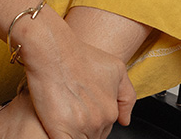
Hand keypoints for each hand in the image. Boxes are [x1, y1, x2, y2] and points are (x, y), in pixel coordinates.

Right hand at [18, 16, 136, 138]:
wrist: (53, 49)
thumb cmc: (79, 54)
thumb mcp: (115, 68)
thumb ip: (127, 96)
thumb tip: (125, 120)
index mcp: (111, 110)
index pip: (105, 129)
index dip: (93, 120)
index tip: (83, 109)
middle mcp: (99, 121)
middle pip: (93, 136)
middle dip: (84, 127)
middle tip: (72, 109)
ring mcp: (80, 127)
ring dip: (73, 131)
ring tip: (63, 113)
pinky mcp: (60, 130)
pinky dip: (63, 137)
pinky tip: (59, 128)